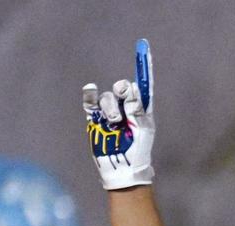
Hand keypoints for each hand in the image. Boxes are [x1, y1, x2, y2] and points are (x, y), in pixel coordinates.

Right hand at [83, 38, 154, 189]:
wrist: (122, 169)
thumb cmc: (138, 151)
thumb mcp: (143, 130)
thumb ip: (138, 110)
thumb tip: (132, 93)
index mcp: (142, 109)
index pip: (144, 85)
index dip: (144, 66)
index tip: (143, 48)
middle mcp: (126, 107)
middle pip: (123, 87)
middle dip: (124, 89)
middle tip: (125, 94)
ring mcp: (110, 112)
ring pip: (108, 97)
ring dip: (111, 107)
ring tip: (113, 122)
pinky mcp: (95, 119)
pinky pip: (91, 102)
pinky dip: (90, 94)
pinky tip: (91, 89)